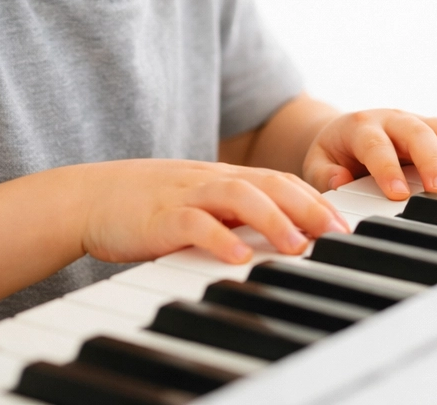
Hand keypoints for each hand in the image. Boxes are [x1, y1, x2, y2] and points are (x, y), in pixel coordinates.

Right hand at [79, 158, 349, 265]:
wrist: (92, 196)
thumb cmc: (152, 205)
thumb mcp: (201, 204)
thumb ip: (237, 215)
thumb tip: (284, 238)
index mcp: (225, 178)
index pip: (280, 181)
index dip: (315, 199)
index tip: (344, 224)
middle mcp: (212, 180)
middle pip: (269, 183)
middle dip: (308, 206)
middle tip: (337, 233)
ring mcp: (187, 194)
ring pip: (238, 196)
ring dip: (272, 219)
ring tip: (297, 244)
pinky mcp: (160, 217)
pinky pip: (194, 223)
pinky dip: (219, 239)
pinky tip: (239, 258)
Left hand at [302, 110, 436, 199]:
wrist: (344, 132)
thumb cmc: (334, 154)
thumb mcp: (318, 163)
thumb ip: (323, 175)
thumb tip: (339, 182)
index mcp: (361, 127)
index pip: (375, 143)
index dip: (387, 166)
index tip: (398, 194)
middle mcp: (393, 119)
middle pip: (417, 131)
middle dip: (431, 159)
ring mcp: (419, 122)